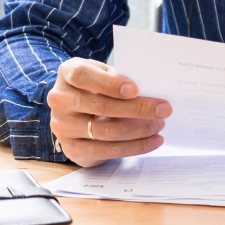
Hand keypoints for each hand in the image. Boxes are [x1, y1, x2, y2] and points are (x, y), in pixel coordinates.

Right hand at [46, 58, 170, 166]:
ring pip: (105, 131)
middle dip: (138, 109)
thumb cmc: (97, 85)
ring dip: (139, 129)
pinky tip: (153, 140)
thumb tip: (154, 88)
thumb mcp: (104, 73)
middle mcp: (60, 100)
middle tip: (164, 109)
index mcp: (68, 74)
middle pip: (100, 106)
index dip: (109, 83)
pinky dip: (135, 146)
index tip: (136, 89)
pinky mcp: (72, 148)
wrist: (74, 109)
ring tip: (160, 124)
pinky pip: (107, 150)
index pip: (83, 76)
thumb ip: (121, 77)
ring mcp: (62, 126)